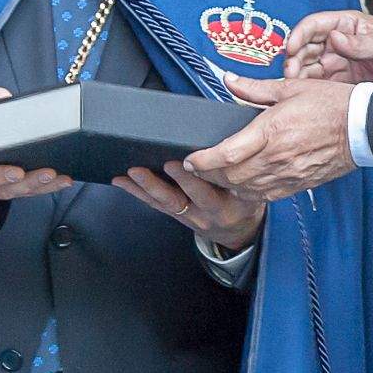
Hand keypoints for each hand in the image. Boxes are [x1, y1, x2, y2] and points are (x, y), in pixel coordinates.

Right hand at [0, 86, 75, 203]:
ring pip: (14, 192)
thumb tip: (0, 100)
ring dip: (38, 186)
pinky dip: (45, 187)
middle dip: (24, 183)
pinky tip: (62, 180)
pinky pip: (25, 190)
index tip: (16, 172)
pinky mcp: (6, 185)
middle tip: (46, 173)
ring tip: (57, 177)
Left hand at [114, 161, 266, 251]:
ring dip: (144, 188)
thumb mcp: (251, 191)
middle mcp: (206, 213)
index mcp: (227, 205)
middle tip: (153, 166)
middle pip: (183, 198)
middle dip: (166, 182)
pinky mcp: (176, 216)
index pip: (211, 190)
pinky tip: (121, 181)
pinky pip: (155, 205)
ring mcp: (188, 217)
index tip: (186, 160)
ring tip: (130, 173)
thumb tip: (229, 141)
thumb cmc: (244, 202)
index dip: (196, 176)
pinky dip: (136, 193)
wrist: (238, 231)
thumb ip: (238, 171)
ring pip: (164, 203)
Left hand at [183, 75, 356, 200]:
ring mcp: (288, 174)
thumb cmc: (332, 104)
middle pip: (231, 177)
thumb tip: (229, 80)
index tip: (189, 159)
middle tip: (197, 168)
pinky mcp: (298, 184)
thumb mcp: (291, 87)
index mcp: (272, 130)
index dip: (202, 161)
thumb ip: (255, 88)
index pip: (227, 154)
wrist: (363, 128)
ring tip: (216, 176)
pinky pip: (266, 195)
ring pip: (246, 189)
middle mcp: (277, 157)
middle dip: (209, 175)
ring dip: (227, 185)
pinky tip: (244, 184)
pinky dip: (249, 192)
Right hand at [282, 10, 372, 83]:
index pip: (316, 24)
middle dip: (294, 57)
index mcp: (348, 25)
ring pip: (307, 65)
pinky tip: (301, 93)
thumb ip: (361, 44)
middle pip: (306, 45)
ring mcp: (338, 62)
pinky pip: (317, 82)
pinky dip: (306, 87)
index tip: (292, 47)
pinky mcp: (339, 81)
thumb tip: (334, 37)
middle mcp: (339, 41)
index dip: (300, 33)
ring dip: (296, 73)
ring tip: (292, 84)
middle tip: (290, 72)